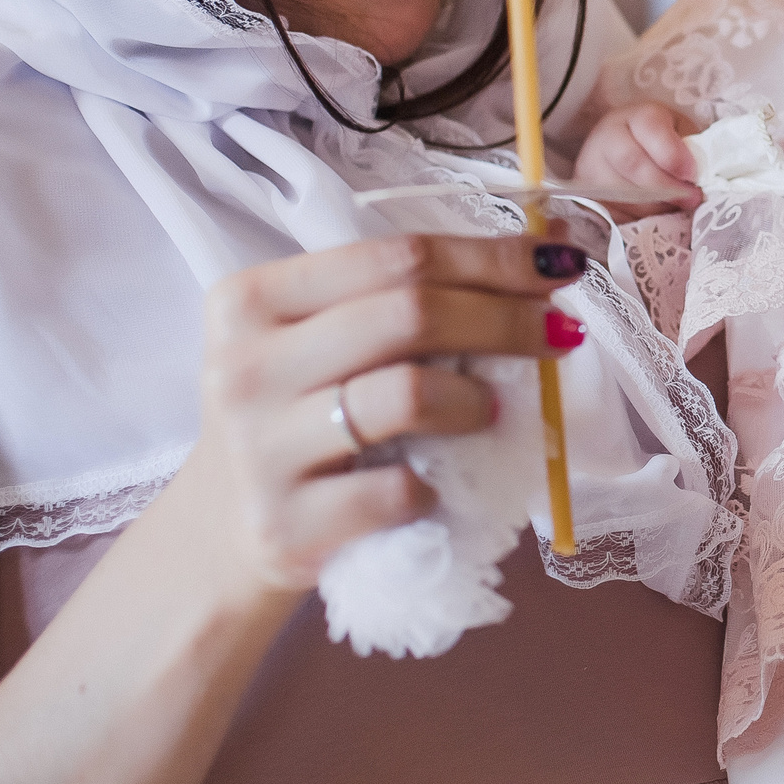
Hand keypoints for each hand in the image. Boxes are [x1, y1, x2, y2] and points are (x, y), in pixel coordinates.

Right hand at [186, 231, 588, 595]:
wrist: (223, 531)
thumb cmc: (298, 417)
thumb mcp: (322, 342)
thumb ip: (403, 296)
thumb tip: (545, 253)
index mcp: (252, 299)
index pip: (396, 257)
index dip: (491, 257)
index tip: (559, 261)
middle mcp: (246, 366)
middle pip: (410, 315)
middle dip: (506, 319)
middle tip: (559, 332)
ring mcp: (260, 449)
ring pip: (408, 394)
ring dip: (477, 400)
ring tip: (491, 410)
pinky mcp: (286, 525)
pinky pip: (398, 491)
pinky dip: (436, 487)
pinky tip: (433, 485)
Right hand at [574, 101, 702, 218]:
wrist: (627, 152)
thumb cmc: (663, 146)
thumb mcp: (681, 137)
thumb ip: (693, 152)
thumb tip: (703, 179)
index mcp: (638, 116)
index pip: (649, 127)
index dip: (672, 153)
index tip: (691, 174)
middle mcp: (608, 136)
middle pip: (632, 162)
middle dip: (665, 186)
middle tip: (690, 199)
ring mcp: (591, 165)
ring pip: (621, 192)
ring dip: (654, 206)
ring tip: (674, 208)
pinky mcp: (586, 194)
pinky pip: (612, 212)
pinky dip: (637, 218)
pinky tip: (653, 216)